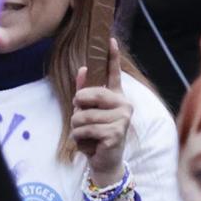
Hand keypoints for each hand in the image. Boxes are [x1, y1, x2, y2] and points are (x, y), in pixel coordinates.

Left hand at [71, 38, 132, 179]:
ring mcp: (122, 118)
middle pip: (86, 96)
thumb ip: (85, 92)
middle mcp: (124, 104)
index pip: (113, 73)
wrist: (105, 162)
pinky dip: (80, 139)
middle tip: (82, 122)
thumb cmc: (96, 135)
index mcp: (116, 96)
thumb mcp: (88, 113)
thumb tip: (83, 69)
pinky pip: (86, 129)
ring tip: (87, 136)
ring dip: (77, 129)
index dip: (111, 56)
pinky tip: (90, 145)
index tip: (110, 39)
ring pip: (82, 116)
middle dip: (77, 110)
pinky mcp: (116, 133)